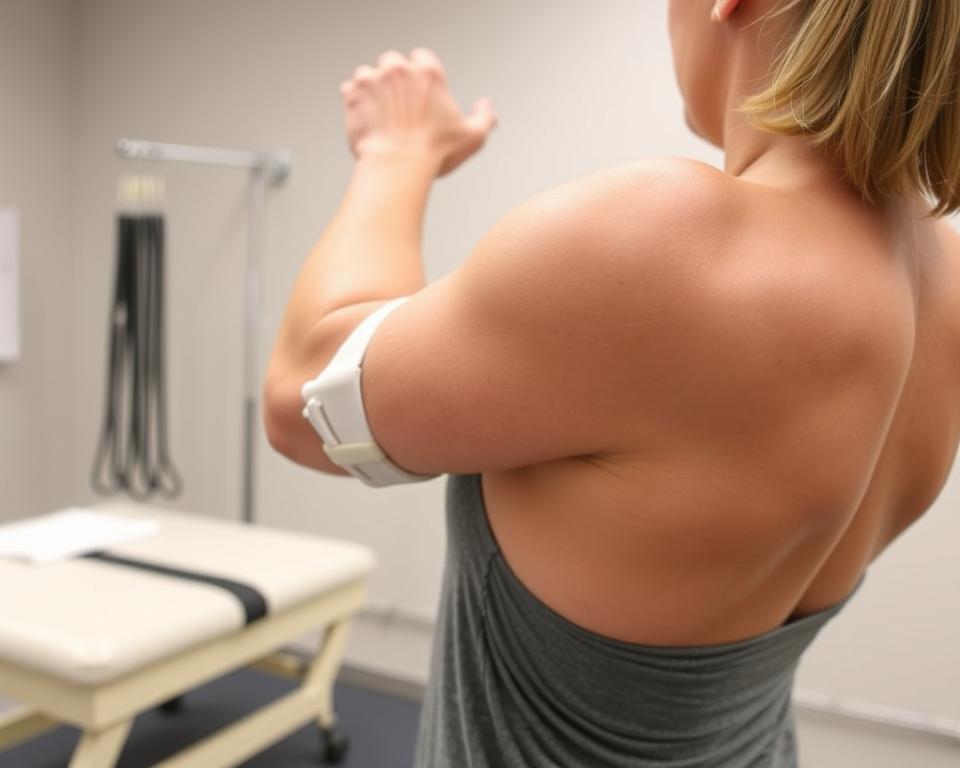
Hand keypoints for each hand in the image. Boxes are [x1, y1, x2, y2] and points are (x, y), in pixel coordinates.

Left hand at [339, 48, 497, 176]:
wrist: (396, 167)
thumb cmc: (433, 153)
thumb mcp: (473, 137)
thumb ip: (485, 118)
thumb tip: (486, 108)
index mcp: (428, 73)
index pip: (422, 57)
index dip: (421, 75)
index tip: (420, 92)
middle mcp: (398, 70)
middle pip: (393, 62)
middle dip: (395, 79)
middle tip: (400, 105)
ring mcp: (372, 81)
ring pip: (369, 74)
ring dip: (373, 88)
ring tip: (381, 114)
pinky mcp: (352, 96)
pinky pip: (349, 89)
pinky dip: (355, 100)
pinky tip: (366, 118)